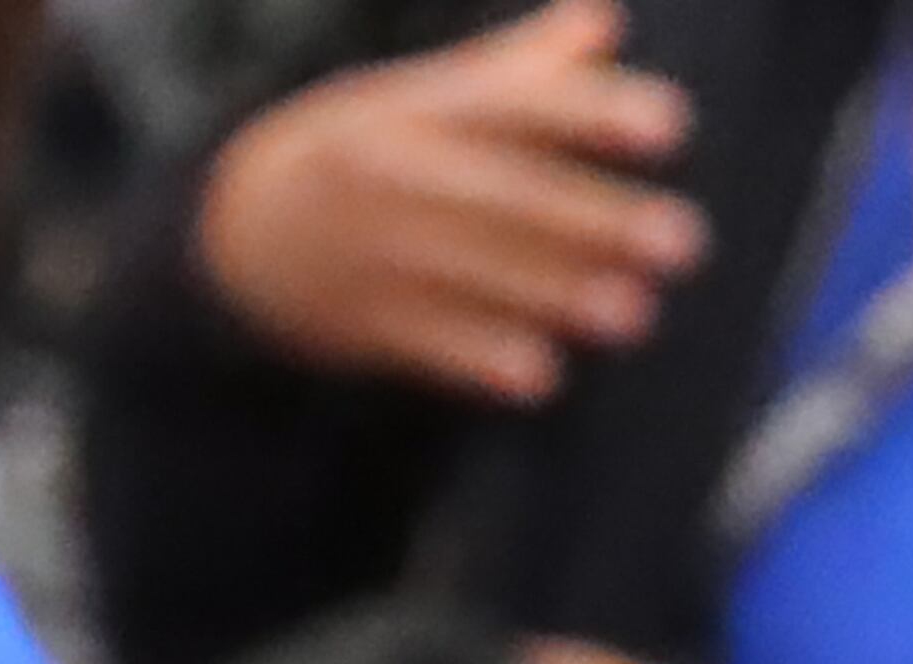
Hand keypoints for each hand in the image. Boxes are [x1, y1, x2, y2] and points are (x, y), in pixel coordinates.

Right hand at [196, 0, 703, 403]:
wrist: (232, 233)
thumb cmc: (352, 151)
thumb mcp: (414, 95)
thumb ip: (511, 69)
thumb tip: (604, 25)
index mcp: (413, 109)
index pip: (514, 106)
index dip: (592, 116)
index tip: (670, 129)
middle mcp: (391, 178)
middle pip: (505, 198)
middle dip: (595, 222)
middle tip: (680, 242)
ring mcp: (370, 256)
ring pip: (474, 276)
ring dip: (557, 297)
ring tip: (633, 314)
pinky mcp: (355, 326)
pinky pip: (424, 346)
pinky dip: (481, 362)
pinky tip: (539, 378)